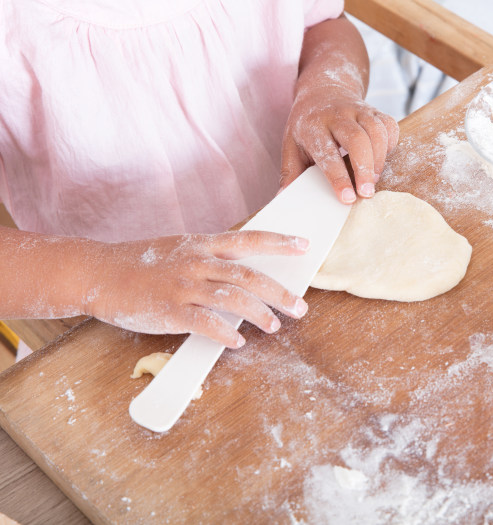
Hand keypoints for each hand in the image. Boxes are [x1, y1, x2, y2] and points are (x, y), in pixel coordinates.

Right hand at [83, 231, 308, 347]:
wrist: (99, 273)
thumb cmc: (143, 263)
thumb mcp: (180, 248)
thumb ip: (211, 259)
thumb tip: (246, 275)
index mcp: (202, 244)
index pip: (249, 240)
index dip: (279, 242)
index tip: (304, 246)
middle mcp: (197, 262)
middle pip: (249, 276)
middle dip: (279, 292)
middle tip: (300, 307)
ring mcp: (183, 286)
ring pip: (232, 299)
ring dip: (259, 314)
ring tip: (274, 327)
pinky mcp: (169, 311)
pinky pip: (204, 323)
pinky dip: (224, 333)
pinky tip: (237, 342)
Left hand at [281, 86, 398, 203]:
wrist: (323, 90)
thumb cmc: (307, 125)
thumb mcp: (291, 145)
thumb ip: (290, 171)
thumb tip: (283, 197)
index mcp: (313, 126)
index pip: (327, 153)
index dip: (338, 177)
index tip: (347, 198)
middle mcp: (337, 115)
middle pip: (357, 139)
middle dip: (364, 168)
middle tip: (367, 193)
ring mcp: (358, 110)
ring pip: (376, 131)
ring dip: (379, 159)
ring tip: (374, 180)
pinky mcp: (374, 110)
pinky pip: (389, 126)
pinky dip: (390, 144)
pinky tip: (383, 159)